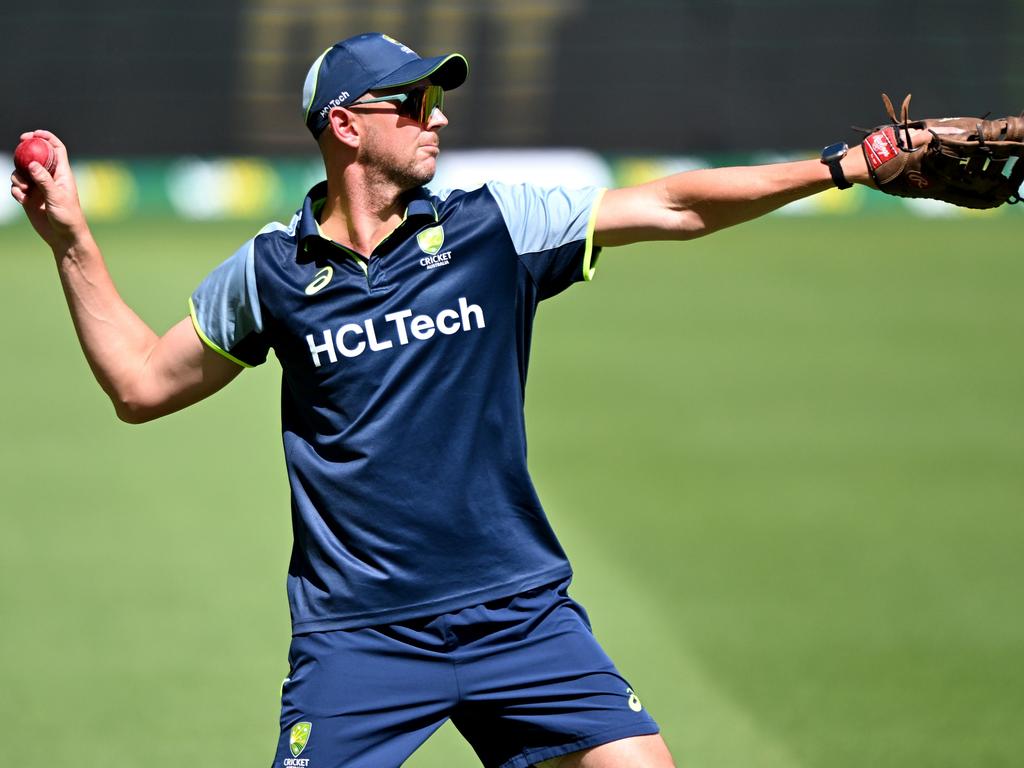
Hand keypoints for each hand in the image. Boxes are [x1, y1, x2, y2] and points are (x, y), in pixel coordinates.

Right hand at [9, 130, 88, 251]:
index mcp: (62, 174)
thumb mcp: (57, 197)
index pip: (56, 149)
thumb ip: (44, 180)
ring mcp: (38, 187)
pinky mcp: (29, 198)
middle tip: (18, 148)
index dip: (46, 138)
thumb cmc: (68, 217)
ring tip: (25, 189)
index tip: (33, 134)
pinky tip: (22, 199)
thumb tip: (33, 163)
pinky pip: (17, 188)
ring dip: (18, 177)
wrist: (63, 237)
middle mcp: (49, 178)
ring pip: (21, 172)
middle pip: (34, 157)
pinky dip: (16, 190)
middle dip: (24, 152)